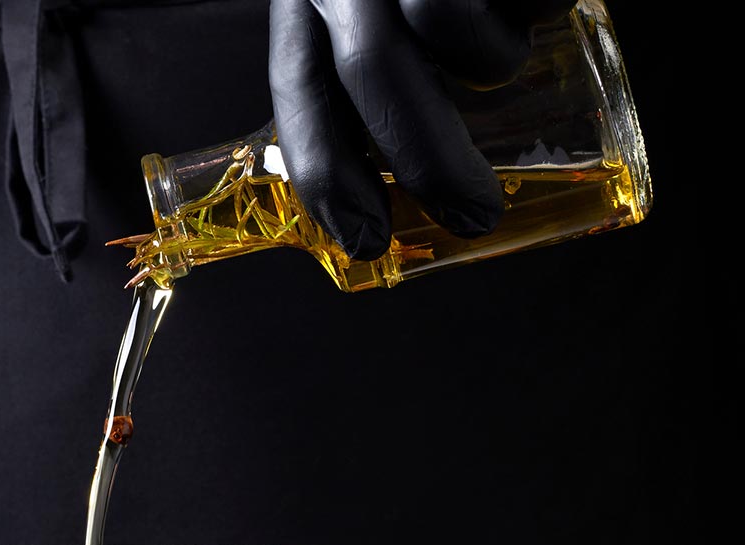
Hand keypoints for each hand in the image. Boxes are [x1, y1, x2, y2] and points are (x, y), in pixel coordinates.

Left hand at [269, 0, 575, 259]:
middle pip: (371, 73)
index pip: (295, 87)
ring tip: (506, 42)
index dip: (324, 173)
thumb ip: (372, 73)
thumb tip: (396, 184)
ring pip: (448, 31)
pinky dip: (532, 10)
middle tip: (472, 217)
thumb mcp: (374, 9)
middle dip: (425, 162)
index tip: (361, 239)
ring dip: (489, 65)